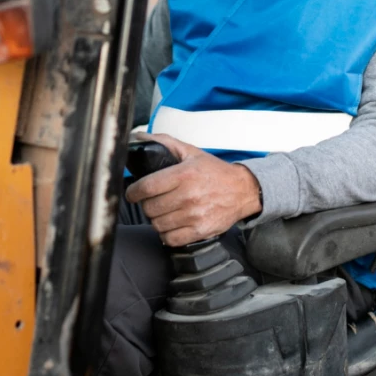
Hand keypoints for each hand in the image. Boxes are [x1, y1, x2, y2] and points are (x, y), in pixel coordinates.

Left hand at [125, 133, 261, 246]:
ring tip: (163, 212)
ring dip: (157, 219)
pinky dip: (167, 234)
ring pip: (158, 224)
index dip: (133, 192)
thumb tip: (139, 137)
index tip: (132, 194)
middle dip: (147, 204)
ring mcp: (195, 215)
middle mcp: (188, 196)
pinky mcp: (200, 231)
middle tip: (153, 201)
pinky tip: (171, 224)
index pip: (147, 187)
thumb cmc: (215, 172)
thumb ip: (165, 143)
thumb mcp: (191, 152)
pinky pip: (170, 239)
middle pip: (150, 208)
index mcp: (184, 175)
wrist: (243, 190)